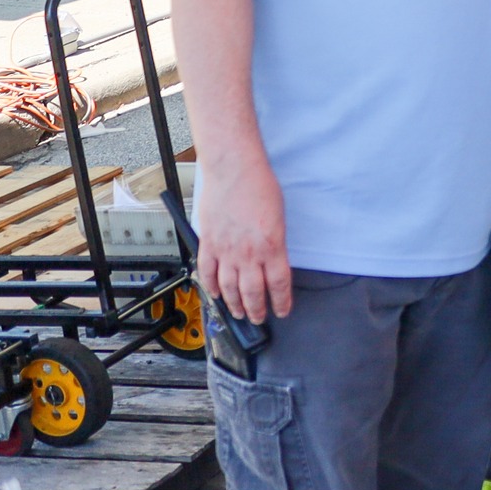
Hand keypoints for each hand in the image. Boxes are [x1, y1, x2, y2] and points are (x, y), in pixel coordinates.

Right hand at [197, 154, 291, 322]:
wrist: (234, 170)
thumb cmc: (260, 187)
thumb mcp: (279, 217)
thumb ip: (275, 242)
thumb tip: (273, 260)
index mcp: (272, 246)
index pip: (279, 284)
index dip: (282, 302)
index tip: (283, 311)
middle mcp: (249, 253)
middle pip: (253, 292)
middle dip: (257, 310)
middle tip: (258, 318)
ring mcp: (226, 250)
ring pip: (229, 288)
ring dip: (234, 304)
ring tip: (238, 313)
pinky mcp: (209, 243)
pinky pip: (207, 271)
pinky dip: (211, 286)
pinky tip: (215, 294)